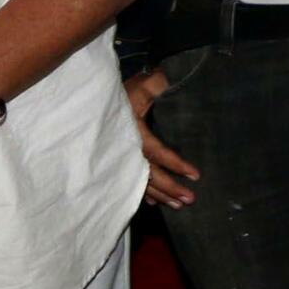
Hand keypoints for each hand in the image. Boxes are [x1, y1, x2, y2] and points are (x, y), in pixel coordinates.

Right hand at [126, 67, 201, 208]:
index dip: (175, 164)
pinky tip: (155, 202)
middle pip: (147, 173)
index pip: (156, 151)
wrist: (92, 97)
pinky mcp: (116, 160)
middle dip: (169, 188)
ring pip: (139, 180)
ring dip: (159, 194)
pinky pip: (128, 180)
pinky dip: (142, 192)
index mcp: (131, 129)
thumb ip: (159, 84)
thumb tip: (177, 83)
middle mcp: (124, 147)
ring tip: (179, 205)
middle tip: (190, 199)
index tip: (195, 175)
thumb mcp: (143, 84)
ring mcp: (118, 156)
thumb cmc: (123, 90)